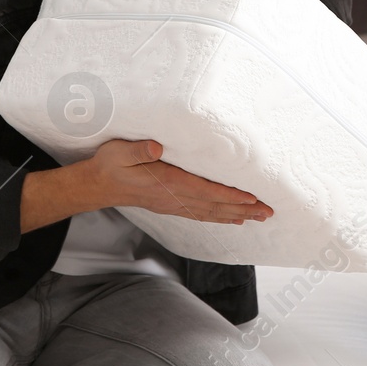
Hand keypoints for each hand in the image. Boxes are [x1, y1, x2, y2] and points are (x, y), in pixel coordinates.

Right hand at [83, 139, 273, 224]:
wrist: (99, 185)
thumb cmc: (111, 165)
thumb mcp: (120, 152)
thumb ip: (138, 150)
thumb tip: (157, 146)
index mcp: (167, 183)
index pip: (205, 191)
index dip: (229, 195)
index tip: (251, 198)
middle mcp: (174, 198)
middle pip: (214, 206)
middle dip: (243, 209)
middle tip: (268, 212)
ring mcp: (173, 205)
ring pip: (210, 213)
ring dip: (236, 215)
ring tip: (258, 217)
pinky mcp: (171, 206)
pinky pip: (201, 215)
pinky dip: (220, 217)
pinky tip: (232, 219)